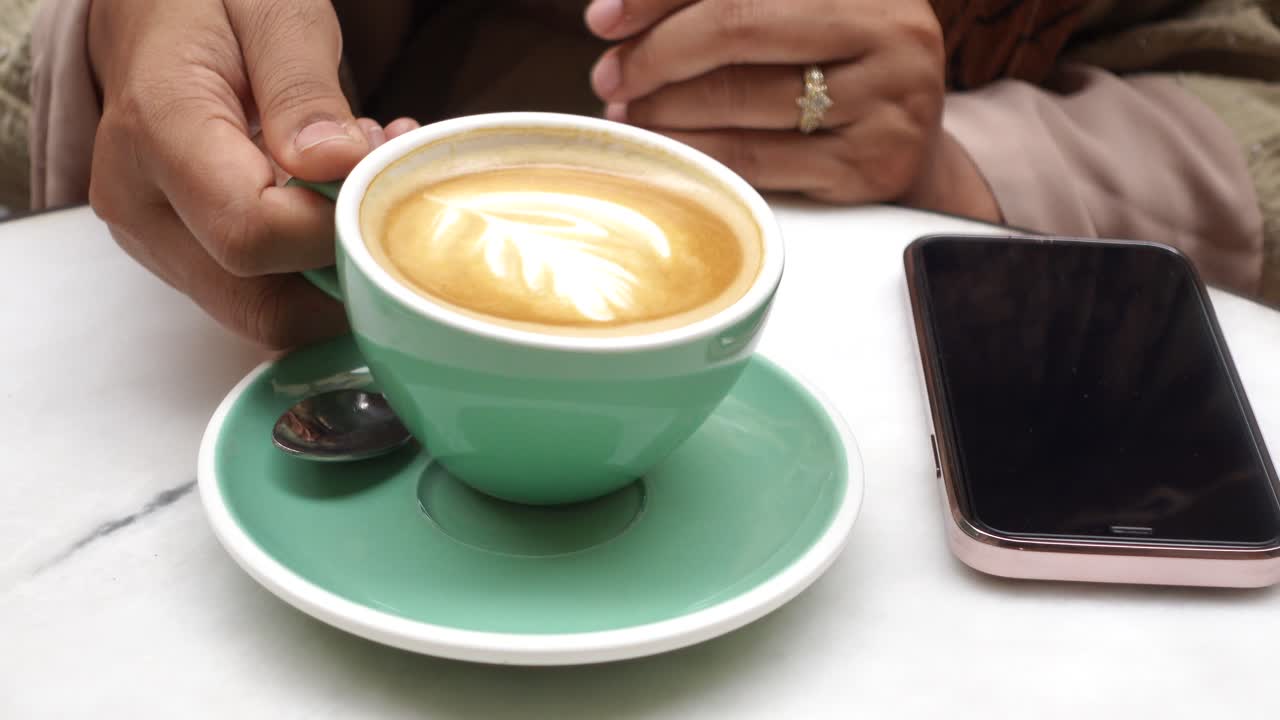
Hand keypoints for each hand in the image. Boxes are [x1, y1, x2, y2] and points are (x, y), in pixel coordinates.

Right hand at [87, 0, 419, 347]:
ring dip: (338, 269)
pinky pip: (264, 294)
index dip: (334, 225)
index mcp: (155, 134)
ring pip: (269, 313)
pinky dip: (317, 266)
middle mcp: (141, 207)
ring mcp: (157, 242)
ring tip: (358, 183)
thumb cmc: (208, 2)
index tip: (376, 172)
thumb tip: (337, 164)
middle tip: (381, 188)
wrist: (152, 14)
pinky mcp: (182, 257)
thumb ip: (303, 91)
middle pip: (262, 304)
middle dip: (347, 266)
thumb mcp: (272, 13)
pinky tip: (335, 203)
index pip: (254, 234)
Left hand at [585, 0, 999, 221]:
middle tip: (609, 78)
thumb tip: (619, 15)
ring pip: (741, 98)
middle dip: (655, 53)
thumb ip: (730, 9)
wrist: (910, 151)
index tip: (603, 21)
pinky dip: (699, 154)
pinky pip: (758, 159)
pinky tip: (667, 150)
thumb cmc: (833, 74)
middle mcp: (890, 28)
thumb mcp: (801, 22)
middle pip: (737, 24)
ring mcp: (887, 99)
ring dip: (666, 109)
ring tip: (629, 116)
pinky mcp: (872, 165)